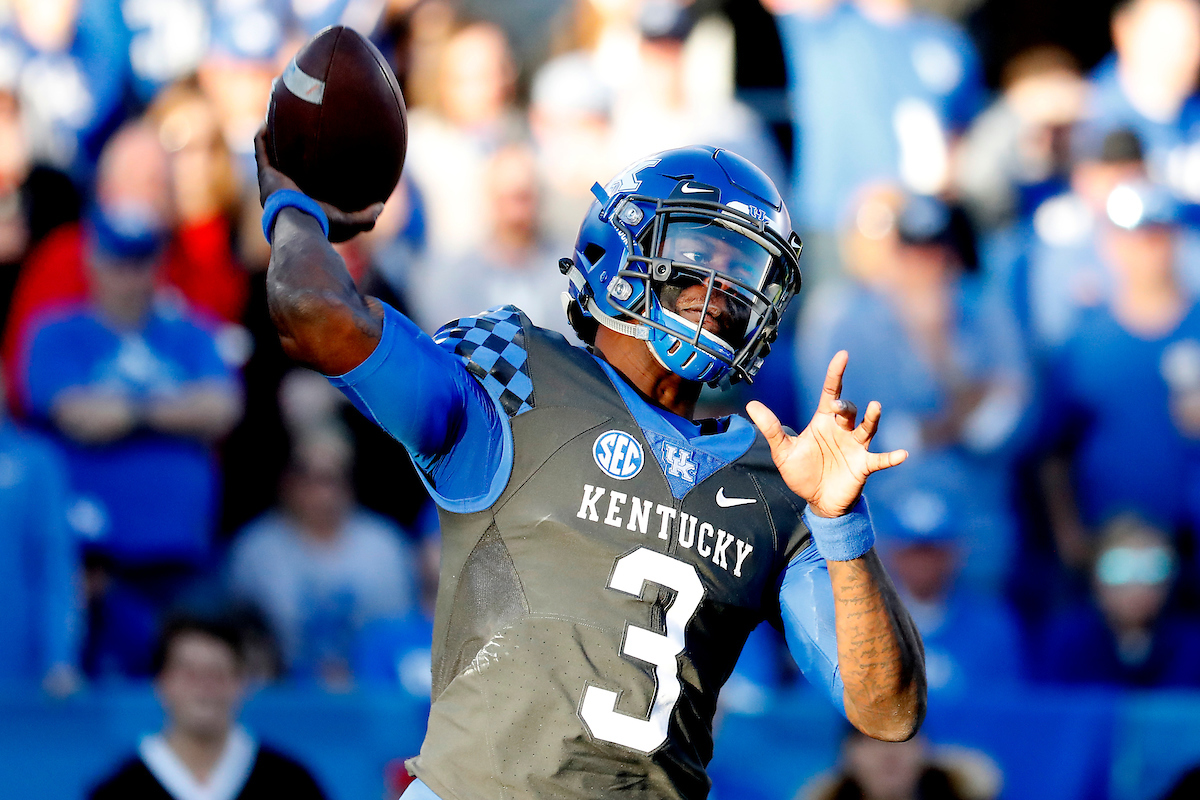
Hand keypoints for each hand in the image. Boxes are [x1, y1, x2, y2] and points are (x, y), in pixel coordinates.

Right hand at [254, 126, 383, 242]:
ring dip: (270, 139)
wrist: (300, 223)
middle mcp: (281, 190)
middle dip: (284, 153)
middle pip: (282, 168)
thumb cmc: (322, 224)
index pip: (300, 185)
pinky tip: (268, 120)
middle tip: (295, 135)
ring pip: (267, 156)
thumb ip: (365, 217)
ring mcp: (270, 181)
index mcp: (298, 200)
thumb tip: (381, 206)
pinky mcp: (265, 173)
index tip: (312, 157)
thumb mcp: (348, 222)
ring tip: (277, 120)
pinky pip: (260, 148)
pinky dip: (262, 135)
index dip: (303, 172)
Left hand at [747, 350, 906, 516]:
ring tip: (875, 408)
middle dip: (844, 406)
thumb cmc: (802, 473)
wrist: (818, 501)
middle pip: (847, 409)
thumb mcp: (783, 452)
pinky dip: (891, 457)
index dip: (836, 373)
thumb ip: (771, 428)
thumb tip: (751, 405)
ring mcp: (855, 447)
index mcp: (823, 422)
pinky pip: (880, 459)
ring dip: (872, 418)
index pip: (831, 392)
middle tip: (836, 406)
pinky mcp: (864, 465)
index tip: (842, 355)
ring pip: (867, 427)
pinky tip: (902, 454)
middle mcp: (842, 430)